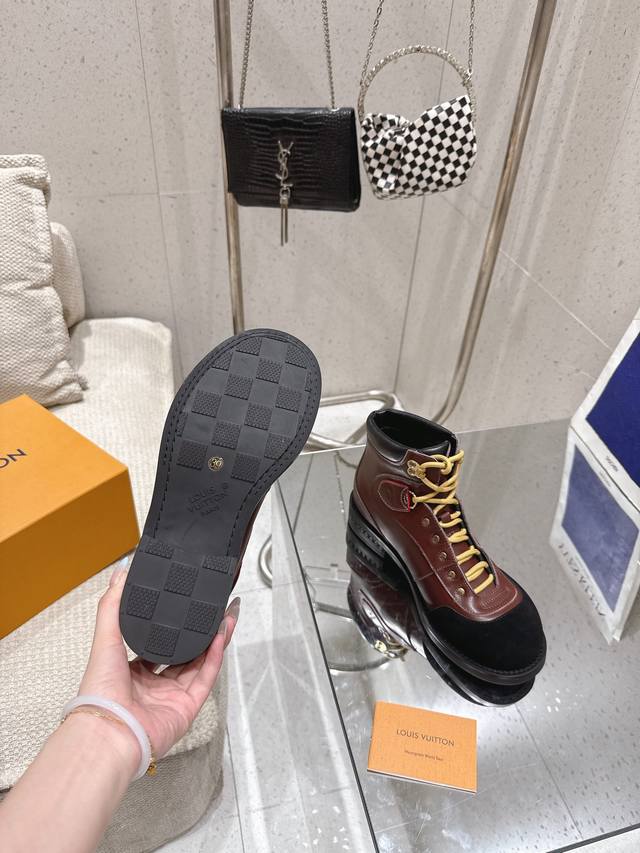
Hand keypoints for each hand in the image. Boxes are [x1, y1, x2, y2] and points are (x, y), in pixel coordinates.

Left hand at [78, 564, 238, 762]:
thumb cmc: (100, 693)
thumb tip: (121, 574)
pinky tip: (220, 635)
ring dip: (214, 639)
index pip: (157, 644)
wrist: (111, 731)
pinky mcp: (188, 708)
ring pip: (200, 663)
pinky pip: (206, 677)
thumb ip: (112, 606)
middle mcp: (154, 686)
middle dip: (200, 631)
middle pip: (184, 653)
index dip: (173, 626)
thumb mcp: (104, 639)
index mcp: (131, 672)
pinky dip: (215, 656)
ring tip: (226, 616)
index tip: (185, 606)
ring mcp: (172, 697)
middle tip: (213, 609)